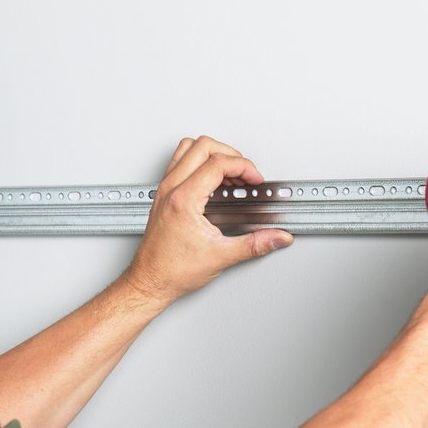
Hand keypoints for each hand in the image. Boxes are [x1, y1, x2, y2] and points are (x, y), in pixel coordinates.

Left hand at [120, 136, 293, 304]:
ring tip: (230, 173)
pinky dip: (199, 163)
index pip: (218, 163)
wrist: (150, 282)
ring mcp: (164, 190)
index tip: (254, 180)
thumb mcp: (221, 257)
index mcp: (183, 200)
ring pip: (188, 148)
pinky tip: (212, 182)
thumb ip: (255, 245)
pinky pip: (179, 162)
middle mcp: (170, 189)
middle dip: (230, 154)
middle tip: (244, 174)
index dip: (243, 167)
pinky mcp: (163, 195)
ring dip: (212, 154)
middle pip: (203, 146)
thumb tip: (276, 237)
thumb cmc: (172, 271)